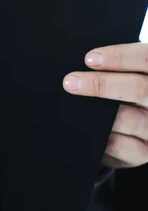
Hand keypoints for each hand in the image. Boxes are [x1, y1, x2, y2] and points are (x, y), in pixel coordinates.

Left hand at [63, 43, 147, 167]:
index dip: (120, 56)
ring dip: (95, 113)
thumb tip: (87, 62)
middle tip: (70, 82)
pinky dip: (97, 135)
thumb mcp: (129, 79)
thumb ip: (117, 71)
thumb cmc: (126, 98)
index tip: (90, 59)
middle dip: (101, 84)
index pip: (146, 59)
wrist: (132, 134)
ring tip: (71, 107)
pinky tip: (81, 128)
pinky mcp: (143, 153)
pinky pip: (118, 145)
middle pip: (139, 89)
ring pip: (126, 118)